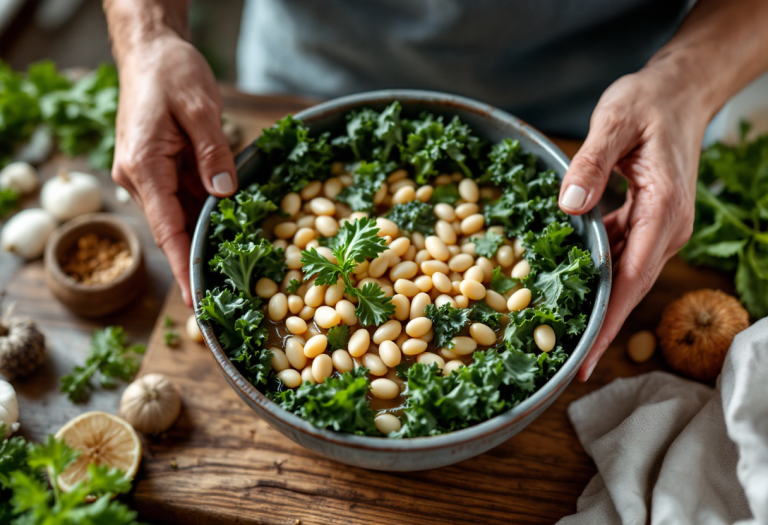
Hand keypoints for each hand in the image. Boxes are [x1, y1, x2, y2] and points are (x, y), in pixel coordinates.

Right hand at [111, 35, 236, 306]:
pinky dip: (208, 214)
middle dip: (200, 261)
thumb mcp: (199, 107)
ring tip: (240, 269)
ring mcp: (149, 177)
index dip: (184, 267)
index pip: (167, 229)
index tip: (195, 301)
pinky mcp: (161, 171)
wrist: (150, 52)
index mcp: (144, 167)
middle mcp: (140, 179)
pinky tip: (234, 227)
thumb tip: (225, 194)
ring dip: (208, 237)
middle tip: (229, 296)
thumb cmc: (170, 73)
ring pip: (182, 217)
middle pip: (174, 230)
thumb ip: (214, 153)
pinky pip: (187, 200)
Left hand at [558, 68, 708, 380]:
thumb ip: (590, 165)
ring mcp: (660, 227)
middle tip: (566, 362)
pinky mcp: (649, 220)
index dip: (609, 321)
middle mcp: (667, 227)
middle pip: (630, 288)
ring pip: (625, 275)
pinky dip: (597, 271)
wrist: (680, 89)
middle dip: (601, 327)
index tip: (586, 357)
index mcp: (663, 210)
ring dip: (598, 302)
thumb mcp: (614, 123)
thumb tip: (568, 208)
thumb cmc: (649, 102)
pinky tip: (570, 281)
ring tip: (562, 330)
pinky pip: (621, 255)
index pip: (633, 278)